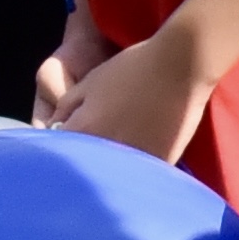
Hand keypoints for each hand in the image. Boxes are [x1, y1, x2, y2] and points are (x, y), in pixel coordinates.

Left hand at [52, 27, 206, 166]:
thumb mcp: (91, 81)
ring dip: (111, 166)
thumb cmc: (134, 68)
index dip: (61, 143)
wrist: (182, 66)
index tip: (69, 138)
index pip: (59, 148)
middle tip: (96, 144)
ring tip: (119, 149)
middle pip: (86, 165)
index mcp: (84, 129)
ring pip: (114, 173)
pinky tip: (142, 152)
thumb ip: (68, 106)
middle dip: (85, 157)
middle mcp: (106, 151)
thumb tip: (56, 124)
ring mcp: (135, 160)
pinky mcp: (160, 164)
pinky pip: (141, 173)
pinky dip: (137, 168)